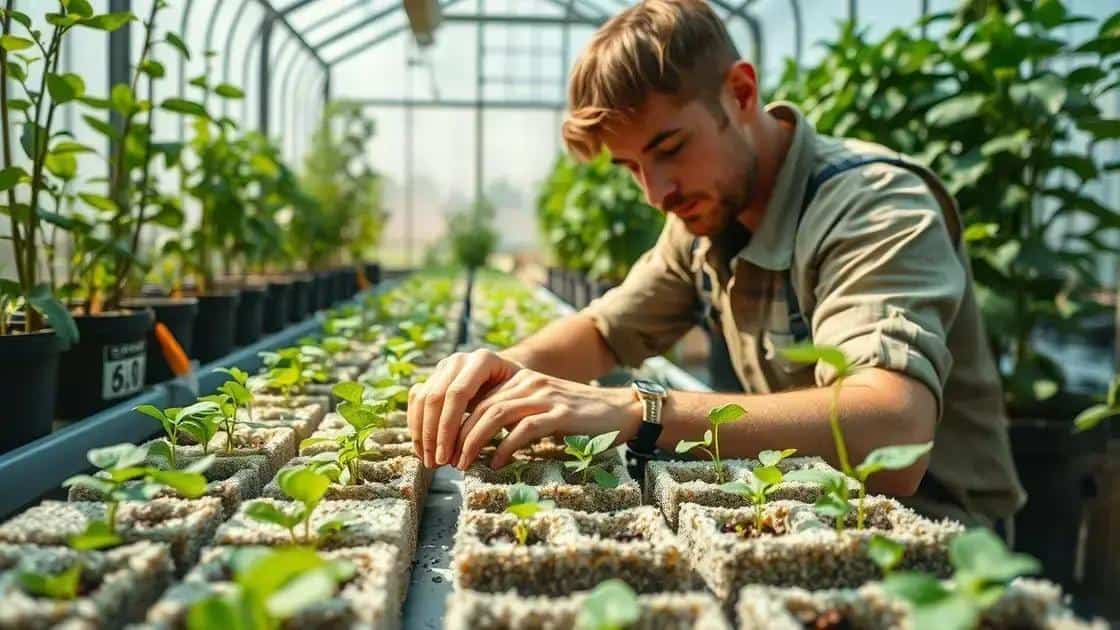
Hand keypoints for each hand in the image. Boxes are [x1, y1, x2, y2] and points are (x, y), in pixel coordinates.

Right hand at [407, 349, 521, 467]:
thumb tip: (497, 455)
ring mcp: (444, 367)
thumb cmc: (518, 393)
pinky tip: (421, 447)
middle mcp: (459, 360)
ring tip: (428, 460)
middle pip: (436, 397)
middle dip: (432, 434)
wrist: (508, 374)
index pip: (458, 394)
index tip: (446, 456)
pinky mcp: (433, 376)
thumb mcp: (519, 400)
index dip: (448, 428)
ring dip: (421, 433)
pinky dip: (416, 424)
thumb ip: (504, 417)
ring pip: (422, 399)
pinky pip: (416, 399)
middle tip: (435, 463)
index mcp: (482, 360)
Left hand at [452, 370, 641, 469]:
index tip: (442, 446)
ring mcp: (544, 396)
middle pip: (478, 406)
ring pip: (495, 415)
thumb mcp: (538, 409)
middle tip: (446, 460)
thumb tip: (472, 437)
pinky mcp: (560, 413)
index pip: (473, 396)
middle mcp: (527, 382)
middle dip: (456, 435)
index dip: (452, 421)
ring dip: (473, 442)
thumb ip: (510, 415)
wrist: (620, 411)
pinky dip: (504, 448)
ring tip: (463, 464)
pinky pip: (524, 429)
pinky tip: (496, 464)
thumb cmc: (576, 417)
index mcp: (517, 379)